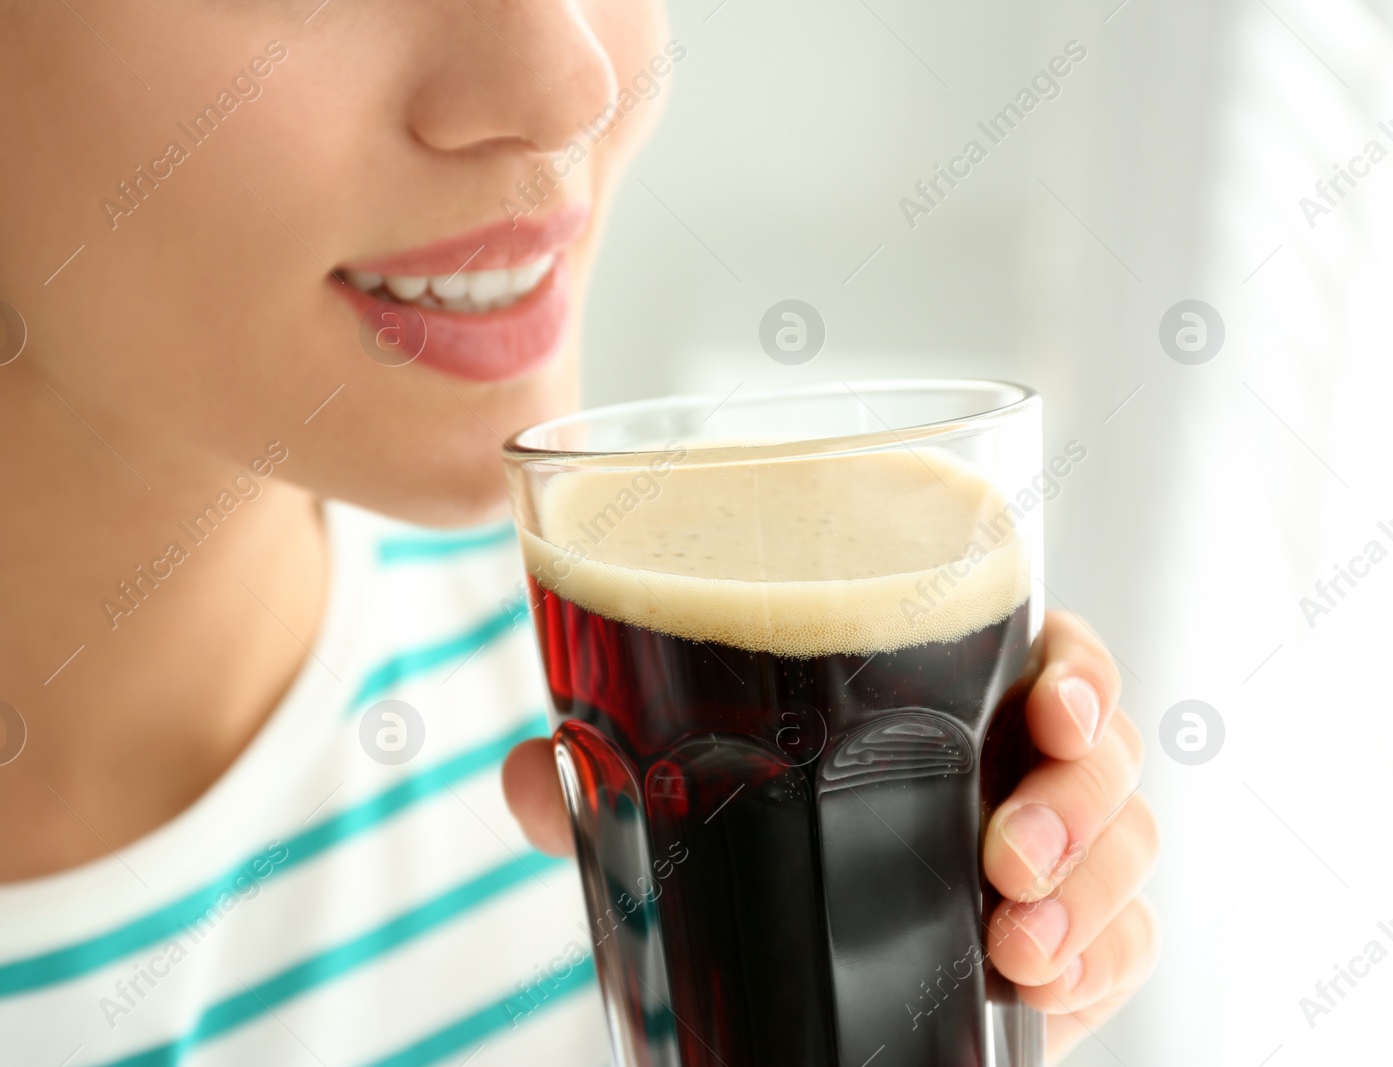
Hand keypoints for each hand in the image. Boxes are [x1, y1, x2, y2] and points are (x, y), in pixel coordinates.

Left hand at [501, 609, 1159, 1062]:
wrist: (767, 939)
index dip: (1082, 671)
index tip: (1056, 706)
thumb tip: (530, 777)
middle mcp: (1014, 764)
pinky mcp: (1063, 945)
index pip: (1055, 653)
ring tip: (1018, 948)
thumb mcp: (669, 784)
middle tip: (1006, 859)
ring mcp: (1049, 857)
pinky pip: (1124, 951)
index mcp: (949, 689)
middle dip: (1083, 806)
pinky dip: (1102, 970)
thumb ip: (598, 774)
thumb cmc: (741, 813)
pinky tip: (1043, 992)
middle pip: (1109, 761)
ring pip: (1130, 857)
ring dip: (1094, 901)